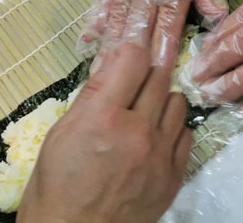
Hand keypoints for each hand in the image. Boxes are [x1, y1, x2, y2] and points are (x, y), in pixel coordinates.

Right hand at [17, 44, 190, 222]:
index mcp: (104, 118)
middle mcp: (137, 132)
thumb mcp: (61, 133)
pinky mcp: (173, 178)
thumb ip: (92, 94)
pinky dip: (171, 131)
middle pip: (158, 77)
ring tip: (143, 114)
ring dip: (161, 102)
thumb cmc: (56, 188)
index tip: (123, 61)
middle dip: (143, 76)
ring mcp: (160, 157)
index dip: (128, 54)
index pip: (134, 59)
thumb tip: (112, 61)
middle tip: (130, 88)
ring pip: (177, 103)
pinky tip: (153, 139)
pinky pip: (186, 135)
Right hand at [80, 0, 235, 65]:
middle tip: (118, 87)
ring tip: (98, 72)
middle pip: (137, 19)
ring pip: (117, 8)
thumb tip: (214, 19)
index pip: (169, 18)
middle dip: (130, 55)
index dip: (162, 48)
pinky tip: (90, 34)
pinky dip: (99, 12)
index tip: (155, 75)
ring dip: (109, 40)